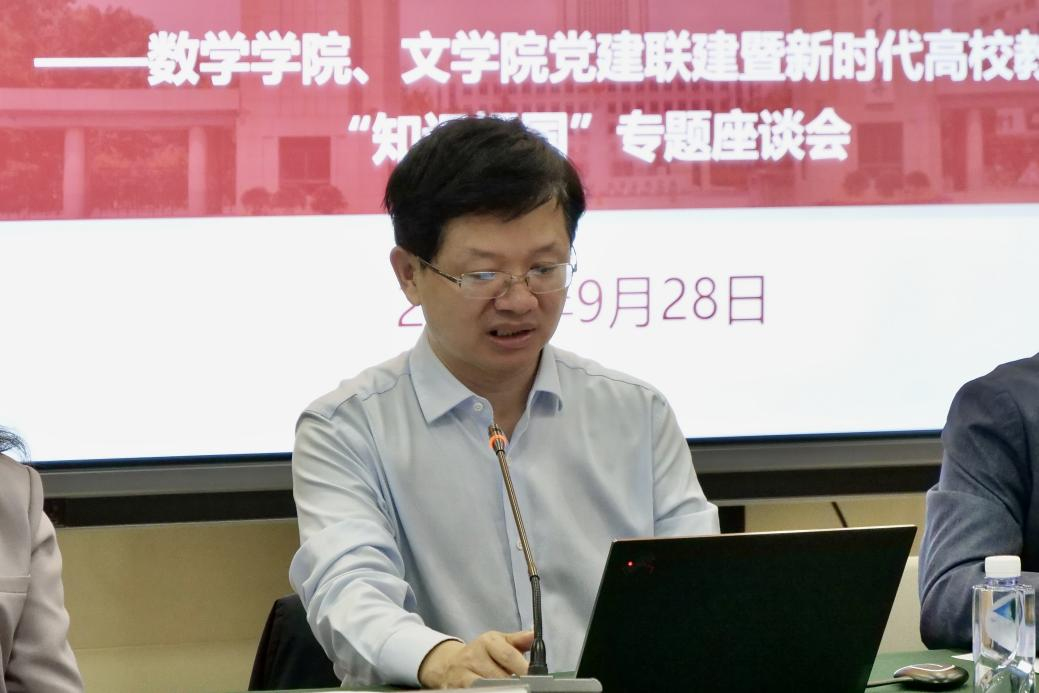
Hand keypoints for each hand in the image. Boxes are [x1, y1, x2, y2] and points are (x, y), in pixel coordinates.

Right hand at [418, 629, 533, 687]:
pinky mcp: (456, 687)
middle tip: (525, 686)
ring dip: (502, 689)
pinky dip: (488, 690)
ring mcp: (463, 673)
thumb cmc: (482, 653)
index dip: (523, 668)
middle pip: (499, 675)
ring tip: (511, 688)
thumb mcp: (499, 642)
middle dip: (514, 683)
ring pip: (488, 686)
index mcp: (487, 641)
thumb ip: (519, 640)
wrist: (451, 664)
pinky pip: (476, 691)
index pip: (508, 655)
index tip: (535, 677)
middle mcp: (474, 655)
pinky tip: (497, 690)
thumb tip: (534, 633)